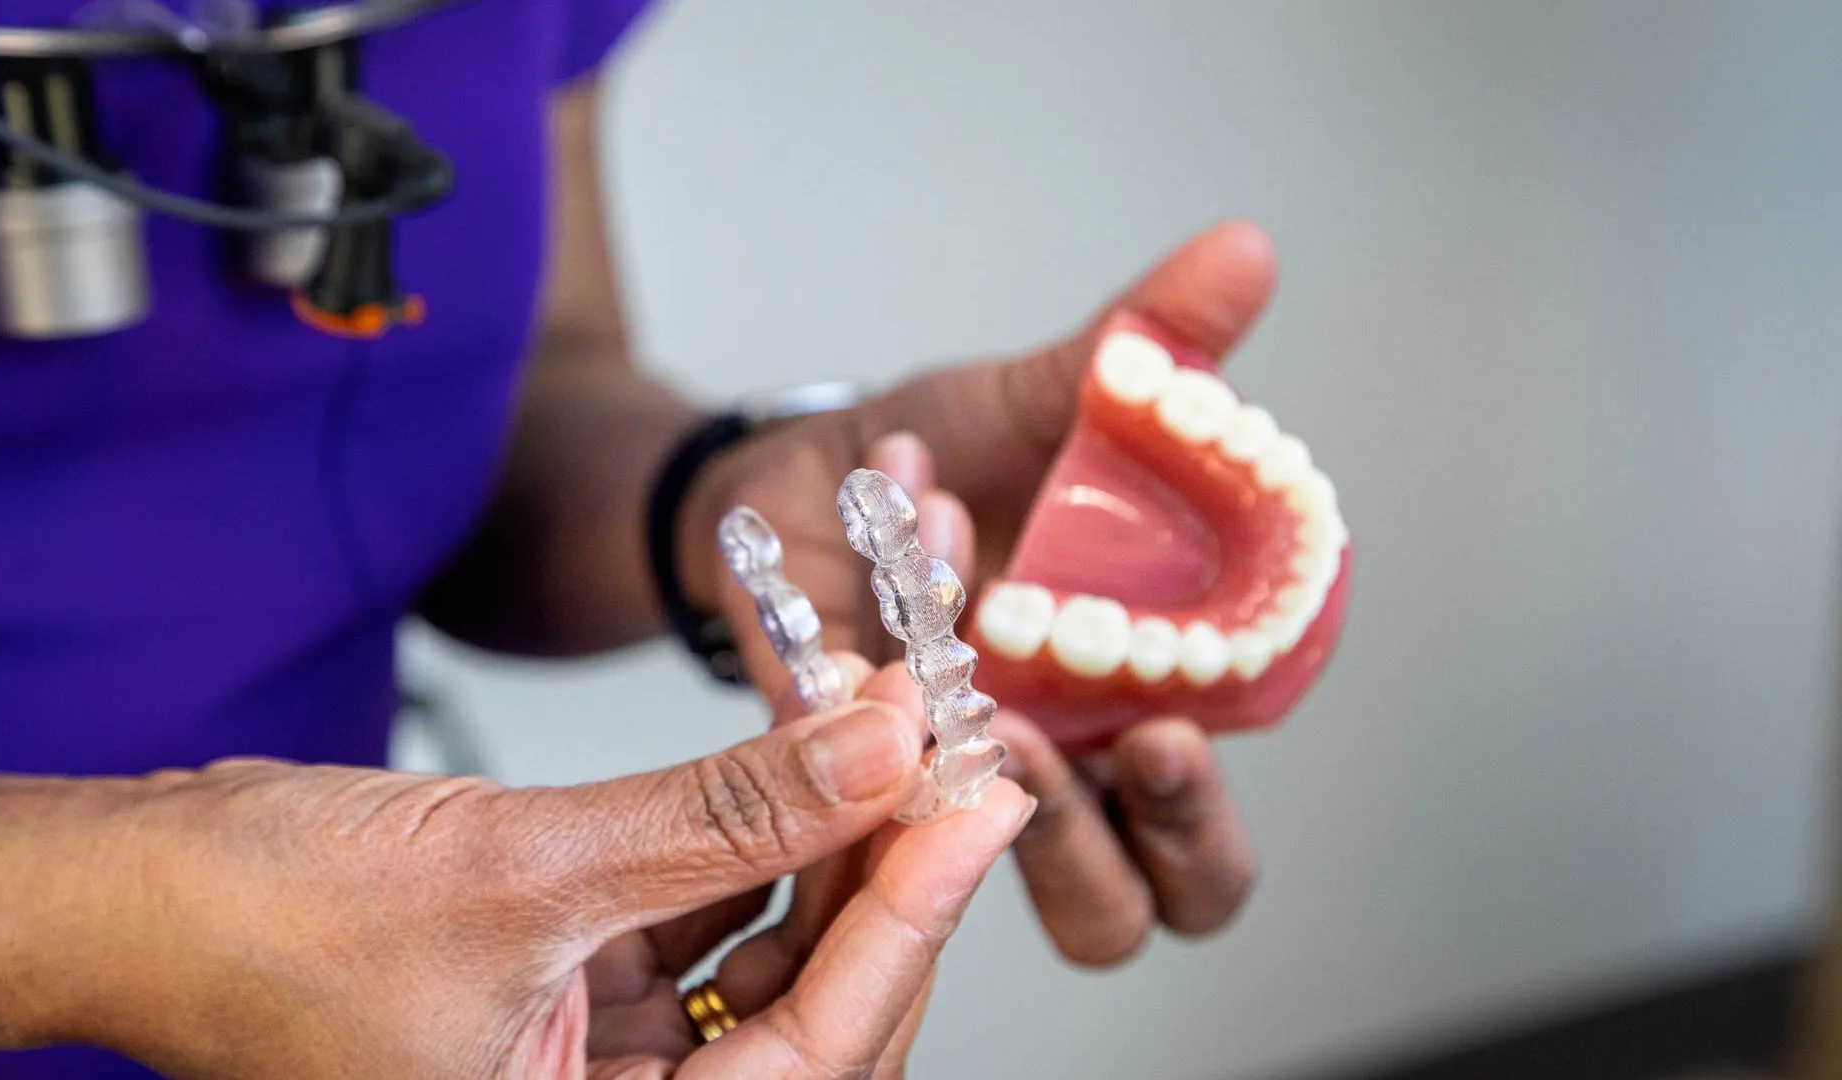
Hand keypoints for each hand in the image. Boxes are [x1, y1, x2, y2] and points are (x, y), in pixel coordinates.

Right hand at [65, 688, 1028, 1078]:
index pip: (820, 1052)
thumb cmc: (271, 922)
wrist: (140, 892)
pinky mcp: (587, 997)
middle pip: (815, 1013)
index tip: (982, 799)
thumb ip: (725, 810)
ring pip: (774, 963)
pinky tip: (798, 749)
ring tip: (880, 727)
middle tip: (944, 754)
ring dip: (830, 842)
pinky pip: (711, 924)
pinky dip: (754, 837)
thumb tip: (880, 741)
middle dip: (883, 877)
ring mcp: (607, 1066)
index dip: (914, 919)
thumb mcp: (528, 861)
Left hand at [683, 220, 1275, 964]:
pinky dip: (857, 707)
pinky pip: (849, 792)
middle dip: (1110, 856)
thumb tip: (1245, 248)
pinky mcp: (838, 773)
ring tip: (968, 704)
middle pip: (1117, 911)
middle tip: (1059, 751)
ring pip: (987, 888)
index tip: (1167, 730)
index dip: (1201, 826)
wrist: (807, 463)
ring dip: (973, 815)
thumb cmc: (955, 452)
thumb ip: (1150, 345)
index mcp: (1133, 719)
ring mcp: (940, 785)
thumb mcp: (1049, 398)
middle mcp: (1051, 774)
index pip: (1204, 854)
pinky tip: (858, 621)